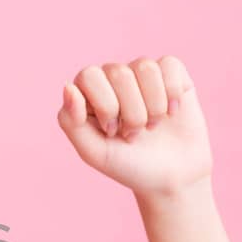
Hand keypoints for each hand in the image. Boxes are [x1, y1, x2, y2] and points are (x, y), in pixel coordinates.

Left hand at [56, 55, 213, 198]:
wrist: (174, 176)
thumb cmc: (129, 164)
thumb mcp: (94, 152)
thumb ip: (70, 121)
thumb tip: (68, 87)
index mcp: (88, 93)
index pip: (89, 76)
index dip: (105, 105)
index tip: (112, 132)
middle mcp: (113, 77)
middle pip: (119, 73)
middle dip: (131, 113)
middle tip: (133, 135)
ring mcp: (141, 73)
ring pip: (145, 67)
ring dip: (153, 106)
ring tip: (151, 126)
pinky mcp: (171, 72)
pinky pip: (170, 64)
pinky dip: (173, 94)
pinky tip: (172, 113)